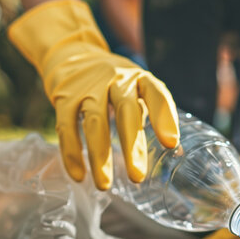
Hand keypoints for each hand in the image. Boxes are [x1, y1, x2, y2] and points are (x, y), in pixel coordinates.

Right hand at [8, 0, 178, 189]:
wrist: (72, 53)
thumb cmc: (115, 82)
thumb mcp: (137, 88)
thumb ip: (153, 113)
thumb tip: (176, 151)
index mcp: (139, 79)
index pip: (156, 94)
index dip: (164, 117)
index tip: (171, 143)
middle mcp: (115, 80)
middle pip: (125, 112)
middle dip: (132, 146)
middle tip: (138, 177)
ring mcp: (87, 88)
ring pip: (94, 122)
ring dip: (99, 156)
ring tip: (105, 185)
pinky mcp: (64, 97)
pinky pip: (66, 127)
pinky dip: (71, 152)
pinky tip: (78, 175)